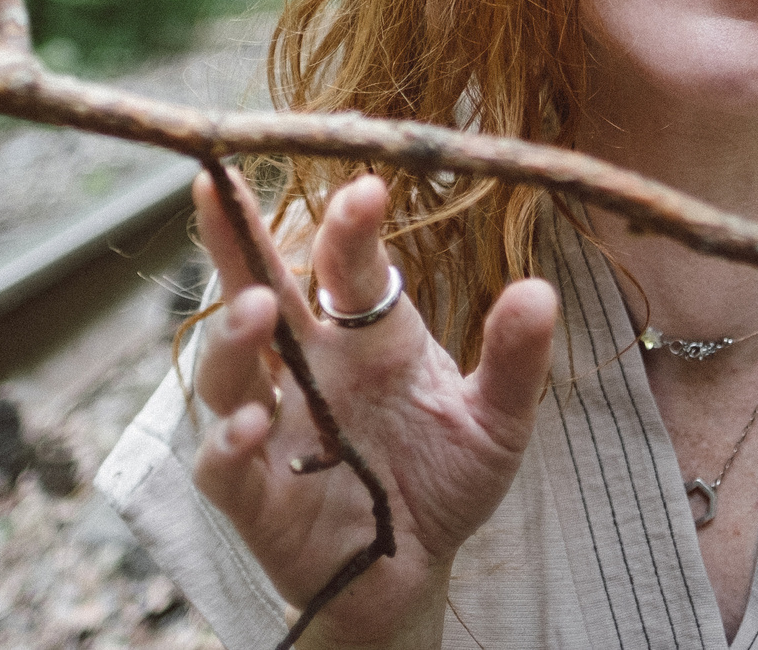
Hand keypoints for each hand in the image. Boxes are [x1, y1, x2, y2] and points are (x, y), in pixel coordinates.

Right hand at [189, 170, 556, 648]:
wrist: (415, 571)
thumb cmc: (445, 478)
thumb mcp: (495, 422)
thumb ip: (513, 362)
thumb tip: (540, 292)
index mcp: (367, 336)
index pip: (346, 266)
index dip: (350, 227)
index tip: (367, 191)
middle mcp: (310, 369)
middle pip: (256, 290)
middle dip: (235, 240)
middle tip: (218, 185)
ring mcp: (273, 428)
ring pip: (229, 372)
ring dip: (232, 337)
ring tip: (257, 307)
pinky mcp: (254, 496)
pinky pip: (224, 466)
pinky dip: (228, 443)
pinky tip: (252, 423)